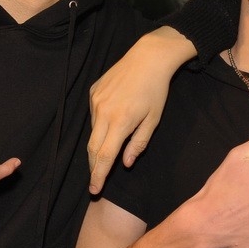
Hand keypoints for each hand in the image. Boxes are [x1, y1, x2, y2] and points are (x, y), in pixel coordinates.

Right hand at [88, 28, 194, 192]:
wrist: (148, 57)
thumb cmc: (156, 90)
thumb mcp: (153, 119)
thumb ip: (138, 143)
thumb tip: (126, 163)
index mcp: (120, 122)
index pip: (105, 156)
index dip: (99, 175)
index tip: (94, 190)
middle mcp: (103, 112)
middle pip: (93, 148)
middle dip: (94, 167)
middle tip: (95, 181)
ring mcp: (95, 101)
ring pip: (93, 131)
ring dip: (99, 144)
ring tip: (109, 148)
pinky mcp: (93, 92)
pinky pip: (93, 115)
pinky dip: (100, 124)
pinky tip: (112, 120)